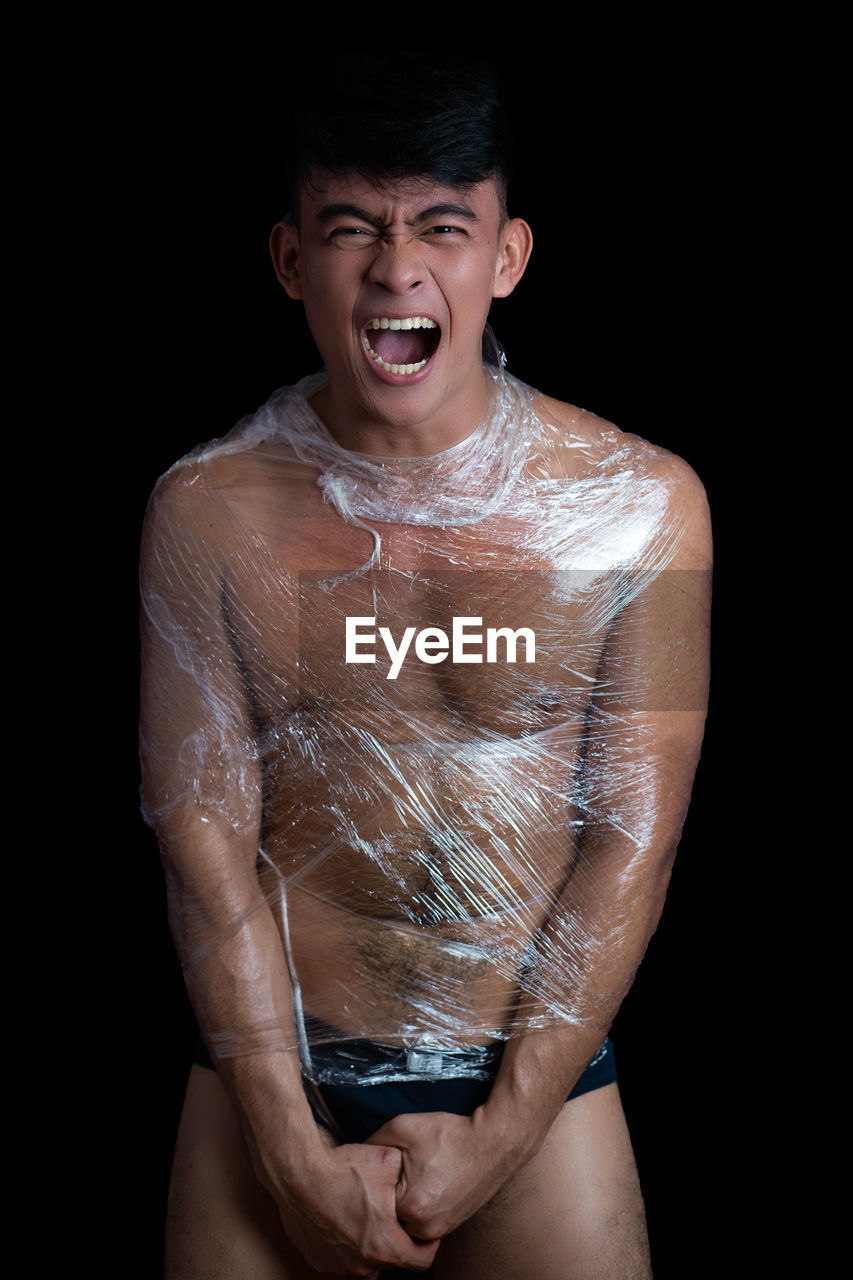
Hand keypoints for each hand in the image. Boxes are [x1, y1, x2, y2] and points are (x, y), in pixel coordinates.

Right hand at [273, 1137, 439, 1276]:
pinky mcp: (318, 1259)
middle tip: (390, 1216)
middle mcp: (362, 1263)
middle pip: (391, 1259)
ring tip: (364, 1215)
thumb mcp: (389, 1162)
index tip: (424, 1231)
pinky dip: (345, 1243)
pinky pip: (340, 1256)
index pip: (422, 1260)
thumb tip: (417, 1178)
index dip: (429, 1244)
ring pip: (365, 1260)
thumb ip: (409, 1177)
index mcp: (384, 1245)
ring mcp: (338, 1264)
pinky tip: (342, 1217)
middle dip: (395, 1239)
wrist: (299, 1173)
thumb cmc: (344, 1169)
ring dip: (369, 1243)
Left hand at [365, 1110, 515, 1241]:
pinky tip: (427, 1181)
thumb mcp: (403, 1127)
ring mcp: (441, 1230)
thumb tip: (357, 1156)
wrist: (493, 1142)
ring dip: (404, 1201)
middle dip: (389, 1193)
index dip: (377, 1179)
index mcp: (411, 1207)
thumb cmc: (449, 1134)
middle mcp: (426, 1228)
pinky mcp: (452, 1226)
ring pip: (406, 1221)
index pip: (375, 1201)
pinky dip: (420, 1205)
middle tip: (401, 1167)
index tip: (386, 1164)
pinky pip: (423, 1222)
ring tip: (415, 1173)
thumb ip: (374, 1144)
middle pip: (389, 1215)